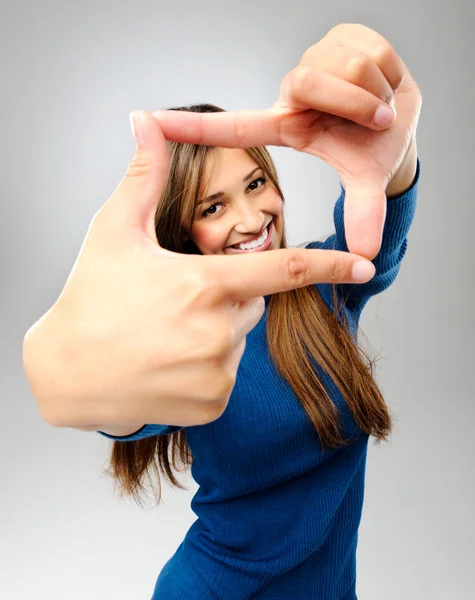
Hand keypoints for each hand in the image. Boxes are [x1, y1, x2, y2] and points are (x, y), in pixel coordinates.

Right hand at [23, 111, 375, 429]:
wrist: (64, 375)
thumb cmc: (89, 299)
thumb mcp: (114, 232)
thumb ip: (141, 177)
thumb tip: (143, 122)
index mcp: (204, 285)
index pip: (281, 271)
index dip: (327, 266)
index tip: (365, 266)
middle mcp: (218, 333)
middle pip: (251, 304)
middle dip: (227, 296)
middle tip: (176, 301)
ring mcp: (216, 374)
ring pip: (237, 342)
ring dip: (214, 334)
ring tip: (164, 337)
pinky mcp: (211, 407)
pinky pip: (225, 377)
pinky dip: (206, 369)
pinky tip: (166, 365)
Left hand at [152, 23, 421, 259]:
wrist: (408, 115)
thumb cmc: (375, 147)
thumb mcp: (367, 179)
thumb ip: (363, 213)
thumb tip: (367, 255)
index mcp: (288, 126)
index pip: (235, 127)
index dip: (194, 127)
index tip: (147, 120)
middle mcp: (294, 91)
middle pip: (307, 82)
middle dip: (355, 104)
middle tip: (379, 120)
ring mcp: (316, 59)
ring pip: (346, 68)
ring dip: (377, 93)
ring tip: (382, 106)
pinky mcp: (342, 32)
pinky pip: (370, 50)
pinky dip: (392, 73)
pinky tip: (388, 81)